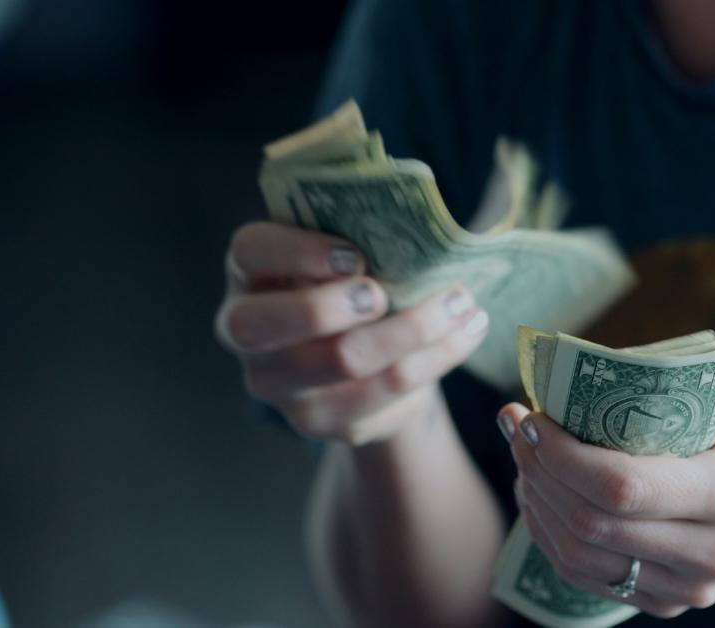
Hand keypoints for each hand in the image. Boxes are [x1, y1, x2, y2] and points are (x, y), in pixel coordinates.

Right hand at [214, 221, 489, 442]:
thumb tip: (417, 224)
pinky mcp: (324, 421)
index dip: (297, 252)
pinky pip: (385, 393)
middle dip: (332, 306)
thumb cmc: (352, 284)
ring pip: (344, 361)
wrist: (363, 358)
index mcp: (250, 274)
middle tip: (386, 293)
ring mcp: (281, 386)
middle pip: (269, 325)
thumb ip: (359, 235)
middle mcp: (248, 334)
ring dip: (414, 329)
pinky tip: (466, 333)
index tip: (355, 255)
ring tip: (463, 304)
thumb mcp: (344, 253)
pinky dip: (436, 359)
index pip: (250, 252)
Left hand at [501, 397, 714, 617]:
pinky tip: (542, 494)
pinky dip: (553, 535)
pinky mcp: (672, 604)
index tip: (532, 416)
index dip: (560, 455)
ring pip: (580, 557)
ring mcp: (692, 589)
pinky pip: (590, 577)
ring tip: (524, 457)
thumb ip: (657, 405)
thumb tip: (563, 385)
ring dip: (537, 503)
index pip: (621, 487)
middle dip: (538, 472)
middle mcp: (713, 553)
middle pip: (591, 525)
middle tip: (517, 426)